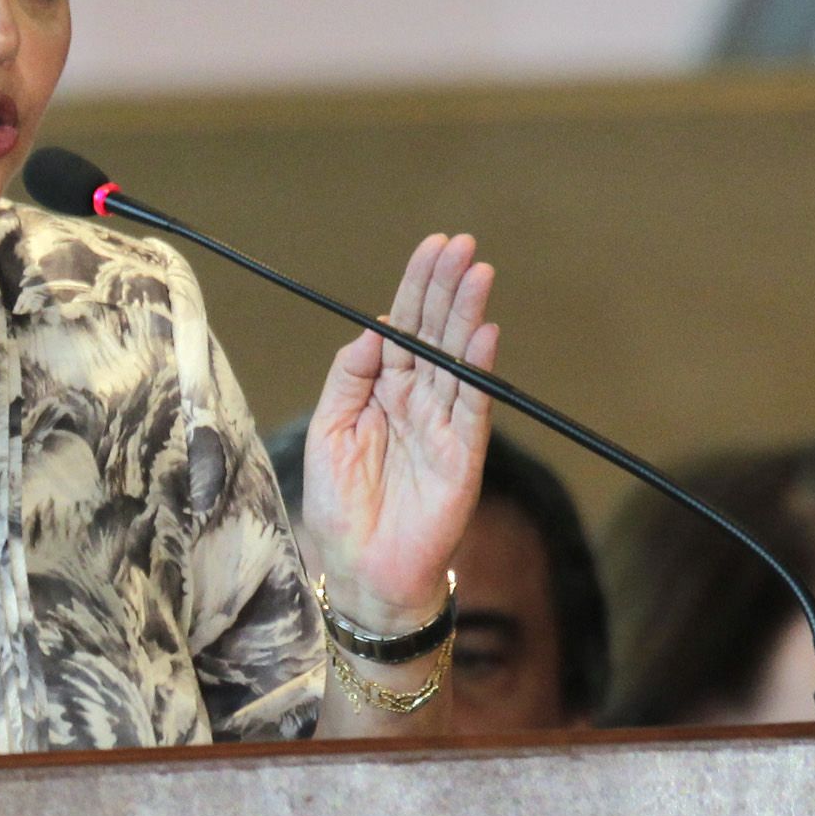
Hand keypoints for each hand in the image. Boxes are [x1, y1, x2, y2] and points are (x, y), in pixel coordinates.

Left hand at [301, 232, 498, 630]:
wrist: (361, 570)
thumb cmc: (340, 508)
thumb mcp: (329, 430)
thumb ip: (349, 377)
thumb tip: (375, 326)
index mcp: (383, 391)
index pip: (406, 327)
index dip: (418, 286)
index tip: (433, 247)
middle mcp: (418, 401)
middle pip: (436, 333)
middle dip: (448, 287)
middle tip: (461, 245)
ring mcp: (443, 425)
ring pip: (458, 359)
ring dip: (469, 315)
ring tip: (478, 273)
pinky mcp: (462, 455)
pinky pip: (472, 405)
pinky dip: (479, 369)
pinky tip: (485, 334)